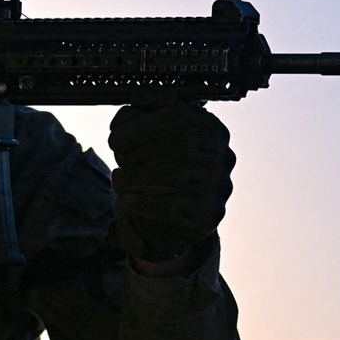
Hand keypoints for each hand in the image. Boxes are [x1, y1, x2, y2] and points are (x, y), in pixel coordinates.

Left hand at [109, 103, 233, 261]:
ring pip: (177, 176)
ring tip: (121, 178)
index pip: (183, 118)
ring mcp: (218, 189)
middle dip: (141, 151)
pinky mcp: (206, 217)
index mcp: (211, 129)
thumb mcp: (146, 140)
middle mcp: (223, 156)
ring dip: (138, 177)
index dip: (145, 126)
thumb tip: (125, 118)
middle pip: (182, 145)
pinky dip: (141, 202)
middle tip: (119, 158)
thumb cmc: (157, 171)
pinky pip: (172, 207)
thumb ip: (136, 121)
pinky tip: (126, 200)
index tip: (116, 137)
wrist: (166, 222)